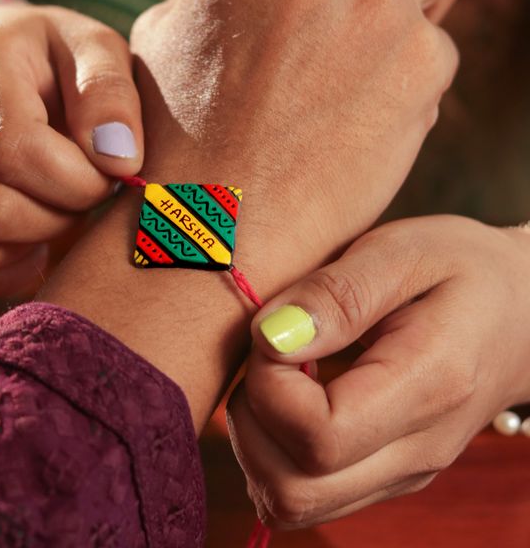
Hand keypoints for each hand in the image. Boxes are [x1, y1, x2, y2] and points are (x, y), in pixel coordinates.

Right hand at [0, 4, 143, 296]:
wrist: (2, 69)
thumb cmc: (60, 60)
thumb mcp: (97, 50)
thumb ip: (110, 95)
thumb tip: (118, 160)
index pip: (12, 152)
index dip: (76, 181)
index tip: (109, 172)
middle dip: (60, 214)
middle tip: (84, 188)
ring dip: (37, 240)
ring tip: (58, 202)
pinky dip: (10, 267)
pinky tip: (35, 233)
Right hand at [131, 0, 472, 289]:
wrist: (212, 221)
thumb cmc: (181, 136)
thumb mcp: (171, 34)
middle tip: (364, 23)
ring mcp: (378, 2)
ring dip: (417, 8)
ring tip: (368, 72)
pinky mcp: (420, 62)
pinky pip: (440, 53)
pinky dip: (413, 84)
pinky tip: (362, 124)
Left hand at [227, 216, 529, 527]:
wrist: (520, 309)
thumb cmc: (462, 269)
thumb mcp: (403, 253)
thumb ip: (337, 295)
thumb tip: (270, 337)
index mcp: (427, 389)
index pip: (317, 437)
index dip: (269, 385)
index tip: (273, 332)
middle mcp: (415, 452)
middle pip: (294, 491)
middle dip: (252, 420)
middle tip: (270, 356)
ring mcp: (400, 473)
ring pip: (291, 502)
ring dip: (257, 439)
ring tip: (280, 374)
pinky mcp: (385, 474)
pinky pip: (305, 493)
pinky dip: (274, 453)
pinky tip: (292, 398)